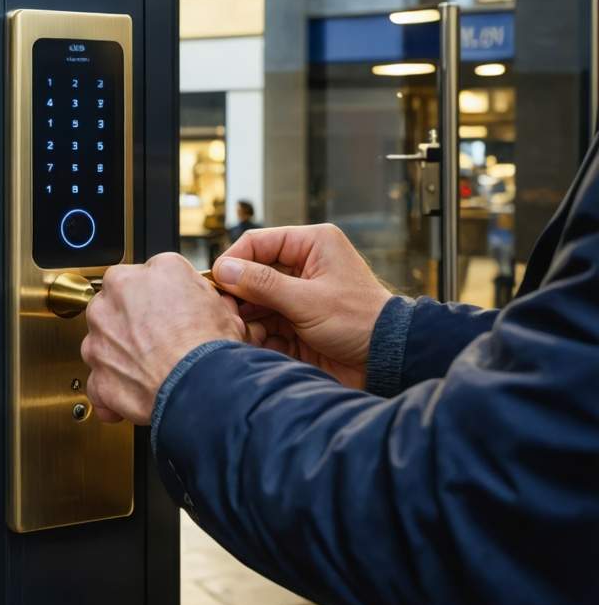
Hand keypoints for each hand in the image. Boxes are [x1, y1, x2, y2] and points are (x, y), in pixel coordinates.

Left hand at [81, 253, 244, 424]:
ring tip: (149, 365)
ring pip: (104, 337)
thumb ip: (201, 297)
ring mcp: (100, 334)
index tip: (169, 310)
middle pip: (119, 301)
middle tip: (159, 337)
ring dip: (121, 349)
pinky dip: (114, 384)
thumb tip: (204, 303)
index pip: (151, 275)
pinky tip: (135, 388)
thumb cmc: (209, 348)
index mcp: (154, 271)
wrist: (198, 388)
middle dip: (133, 318)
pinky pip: (101, 376)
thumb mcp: (221, 307)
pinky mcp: (96, 371)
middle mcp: (118, 295)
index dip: (161, 297)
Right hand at [212, 224, 391, 388]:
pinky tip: (256, 342)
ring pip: (256, 300)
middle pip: (253, 272)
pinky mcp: (297, 322)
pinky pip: (266, 322)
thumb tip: (224, 269)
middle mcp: (304, 266)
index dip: (234, 260)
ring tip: (241, 330)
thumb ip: (262, 284)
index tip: (216, 283)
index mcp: (312, 245)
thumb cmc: (360, 322)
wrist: (388, 361)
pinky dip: (257, 333)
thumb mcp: (308, 300)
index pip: (258, 242)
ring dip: (246, 316)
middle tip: (225, 311)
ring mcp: (299, 295)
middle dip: (238, 294)